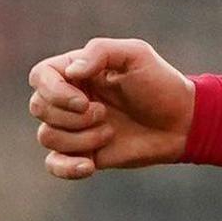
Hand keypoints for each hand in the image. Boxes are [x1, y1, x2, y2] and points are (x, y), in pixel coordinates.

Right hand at [28, 38, 194, 176]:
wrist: (182, 123)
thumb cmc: (160, 84)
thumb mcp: (136, 54)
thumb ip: (100, 52)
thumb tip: (70, 73)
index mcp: (75, 72)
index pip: (39, 76)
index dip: (54, 92)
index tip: (84, 100)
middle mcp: (69, 99)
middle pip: (38, 108)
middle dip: (71, 116)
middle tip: (105, 114)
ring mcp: (73, 128)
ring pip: (47, 136)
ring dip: (80, 138)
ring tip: (110, 132)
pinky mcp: (81, 154)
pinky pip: (53, 164)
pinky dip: (66, 168)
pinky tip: (90, 165)